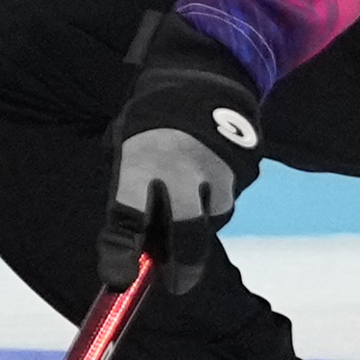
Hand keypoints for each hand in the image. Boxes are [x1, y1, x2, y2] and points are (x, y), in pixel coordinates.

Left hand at [97, 10, 264, 296]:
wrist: (204, 75)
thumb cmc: (150, 122)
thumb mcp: (125, 146)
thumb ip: (129, 192)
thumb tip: (136, 252)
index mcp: (139, 159)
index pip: (125, 217)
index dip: (119, 254)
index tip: (117, 281)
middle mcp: (180, 167)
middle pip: (185, 234)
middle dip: (181, 267)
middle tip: (175, 284)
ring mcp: (216, 167)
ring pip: (209, 220)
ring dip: (196, 226)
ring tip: (183, 200)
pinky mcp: (243, 168)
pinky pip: (225, 202)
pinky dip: (213, 204)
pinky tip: (204, 181)